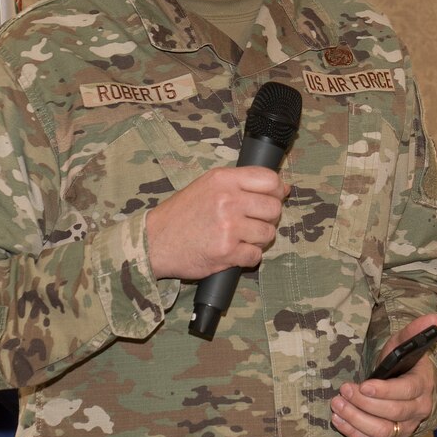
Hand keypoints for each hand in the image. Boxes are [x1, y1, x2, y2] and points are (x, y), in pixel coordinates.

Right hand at [146, 166, 288, 280]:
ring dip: (258, 239)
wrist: (154, 242)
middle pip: (273, 208)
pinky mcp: (227, 252)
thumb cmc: (181, 214)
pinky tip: (233, 252)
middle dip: (268, 217)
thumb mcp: (206, 186)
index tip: (275, 198)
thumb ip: (240, 183)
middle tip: (253, 222)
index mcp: (223, 179)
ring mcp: (229, 226)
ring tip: (240, 238)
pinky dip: (248, 257)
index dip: (277, 191)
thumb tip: (282, 187)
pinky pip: (255, 255)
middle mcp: (227, 200)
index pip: (269, 180)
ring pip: (268, 233)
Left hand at [331, 313, 436, 436]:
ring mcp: (407, 427)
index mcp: (422, 385)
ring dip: (356, 419)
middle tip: (343, 391)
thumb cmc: (402, 363)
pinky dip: (355, 433)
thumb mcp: (404, 344)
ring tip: (337, 405)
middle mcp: (419, 409)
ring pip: (382, 431)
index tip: (363, 385)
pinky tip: (338, 420)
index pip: (406, 390)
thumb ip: (415, 331)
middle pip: (392, 412)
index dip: (384, 391)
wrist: (406, 386)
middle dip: (364, 403)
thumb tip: (434, 317)